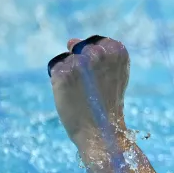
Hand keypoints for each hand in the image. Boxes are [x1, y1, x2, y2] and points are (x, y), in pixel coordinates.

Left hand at [48, 36, 130, 155]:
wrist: (101, 131)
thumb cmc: (109, 104)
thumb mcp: (115, 75)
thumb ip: (98, 54)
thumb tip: (70, 40)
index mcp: (117, 50)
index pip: (98, 42)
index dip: (97, 60)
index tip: (101, 77)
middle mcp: (98, 52)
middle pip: (81, 48)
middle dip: (82, 65)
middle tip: (91, 86)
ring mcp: (80, 62)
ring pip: (67, 58)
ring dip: (70, 73)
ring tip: (82, 91)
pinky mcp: (62, 73)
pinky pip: (56, 69)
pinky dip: (60, 81)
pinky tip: (71, 94)